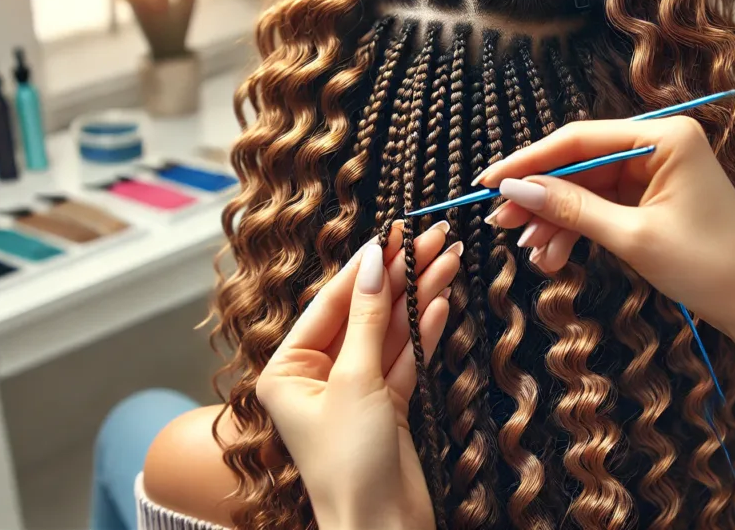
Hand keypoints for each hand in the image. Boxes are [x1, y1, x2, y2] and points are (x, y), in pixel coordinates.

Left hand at [256, 221, 459, 529]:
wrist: (381, 527)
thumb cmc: (349, 463)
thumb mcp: (355, 381)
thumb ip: (368, 319)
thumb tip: (374, 262)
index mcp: (287, 370)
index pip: (330, 303)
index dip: (364, 268)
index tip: (393, 233)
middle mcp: (316, 377)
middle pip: (363, 313)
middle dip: (399, 277)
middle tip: (433, 239)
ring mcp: (353, 390)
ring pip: (389, 332)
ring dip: (418, 297)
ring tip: (448, 258)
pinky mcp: (385, 406)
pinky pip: (404, 359)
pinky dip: (423, 332)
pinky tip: (441, 301)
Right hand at [474, 115, 734, 331]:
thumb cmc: (709, 266)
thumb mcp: (632, 237)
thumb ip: (572, 209)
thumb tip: (517, 190)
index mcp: (664, 138)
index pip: (579, 139)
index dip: (529, 161)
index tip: (489, 182)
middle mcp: (659, 146)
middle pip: (579, 164)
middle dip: (540, 197)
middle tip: (501, 223)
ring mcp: (655, 173)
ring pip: (586, 190)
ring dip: (555, 220)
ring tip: (530, 252)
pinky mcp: (652, 199)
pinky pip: (601, 208)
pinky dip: (577, 231)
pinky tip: (553, 255)